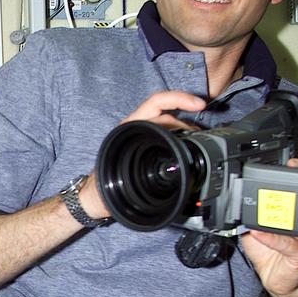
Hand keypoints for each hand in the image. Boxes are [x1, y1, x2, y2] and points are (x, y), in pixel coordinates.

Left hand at [80, 91, 206, 221]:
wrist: (95, 197)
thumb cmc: (104, 188)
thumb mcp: (123, 178)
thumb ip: (146, 171)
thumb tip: (171, 167)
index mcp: (128, 129)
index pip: (156, 103)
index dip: (180, 99)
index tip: (199, 105)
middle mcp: (134, 127)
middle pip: (167, 113)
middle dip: (188, 120)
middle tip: (202, 134)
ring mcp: (140, 134)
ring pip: (168, 123)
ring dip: (185, 128)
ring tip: (199, 139)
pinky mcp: (144, 143)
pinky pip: (166, 133)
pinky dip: (180, 135)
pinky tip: (189, 144)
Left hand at [239, 159, 297, 296]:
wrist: (278, 280)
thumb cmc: (268, 253)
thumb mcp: (252, 230)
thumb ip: (248, 215)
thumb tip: (236, 200)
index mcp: (290, 214)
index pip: (295, 190)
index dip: (293, 175)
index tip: (286, 163)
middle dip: (297, 182)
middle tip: (289, 171)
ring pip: (296, 218)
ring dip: (283, 208)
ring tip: (271, 200)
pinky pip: (285, 243)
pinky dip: (271, 237)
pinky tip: (259, 232)